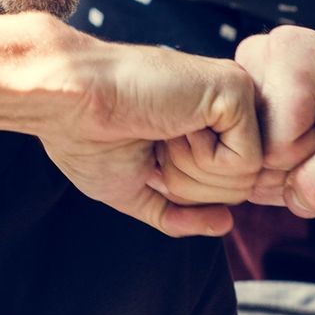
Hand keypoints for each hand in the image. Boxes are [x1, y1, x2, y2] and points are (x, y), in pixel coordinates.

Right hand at [40, 40, 262, 238]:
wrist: (67, 103)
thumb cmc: (90, 138)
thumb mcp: (138, 188)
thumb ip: (181, 212)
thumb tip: (226, 224)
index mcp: (209, 122)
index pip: (229, 188)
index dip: (186, 193)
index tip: (151, 160)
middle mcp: (229, 105)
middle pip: (243, 188)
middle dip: (189, 187)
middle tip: (155, 147)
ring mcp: (236, 94)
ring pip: (247, 178)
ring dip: (190, 172)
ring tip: (161, 133)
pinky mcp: (236, 91)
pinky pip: (245, 162)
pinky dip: (202, 160)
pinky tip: (173, 127)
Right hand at [233, 26, 314, 216]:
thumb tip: (293, 198)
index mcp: (288, 51)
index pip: (275, 146)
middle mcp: (257, 60)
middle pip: (256, 155)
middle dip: (301, 162)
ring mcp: (248, 86)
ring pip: (253, 166)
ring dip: (295, 169)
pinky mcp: (248, 111)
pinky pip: (253, 169)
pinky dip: (286, 172)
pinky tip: (314, 146)